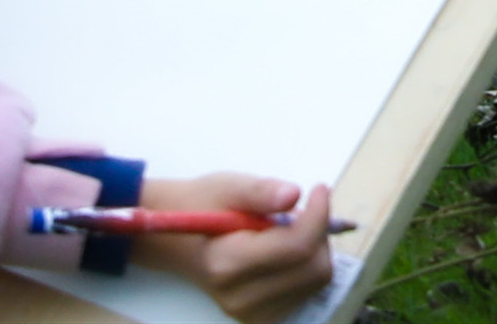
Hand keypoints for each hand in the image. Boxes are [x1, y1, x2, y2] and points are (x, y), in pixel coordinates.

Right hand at [112, 180, 332, 323]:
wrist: (178, 242)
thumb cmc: (204, 208)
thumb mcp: (229, 187)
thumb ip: (261, 191)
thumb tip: (293, 195)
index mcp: (228, 264)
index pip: (296, 247)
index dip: (318, 216)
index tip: (319, 189)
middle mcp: (241, 297)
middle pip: (313, 269)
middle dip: (318, 232)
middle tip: (305, 209)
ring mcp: (252, 313)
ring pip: (315, 281)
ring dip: (315, 249)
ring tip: (289, 230)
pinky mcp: (262, 318)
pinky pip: (307, 292)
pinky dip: (308, 267)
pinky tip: (287, 251)